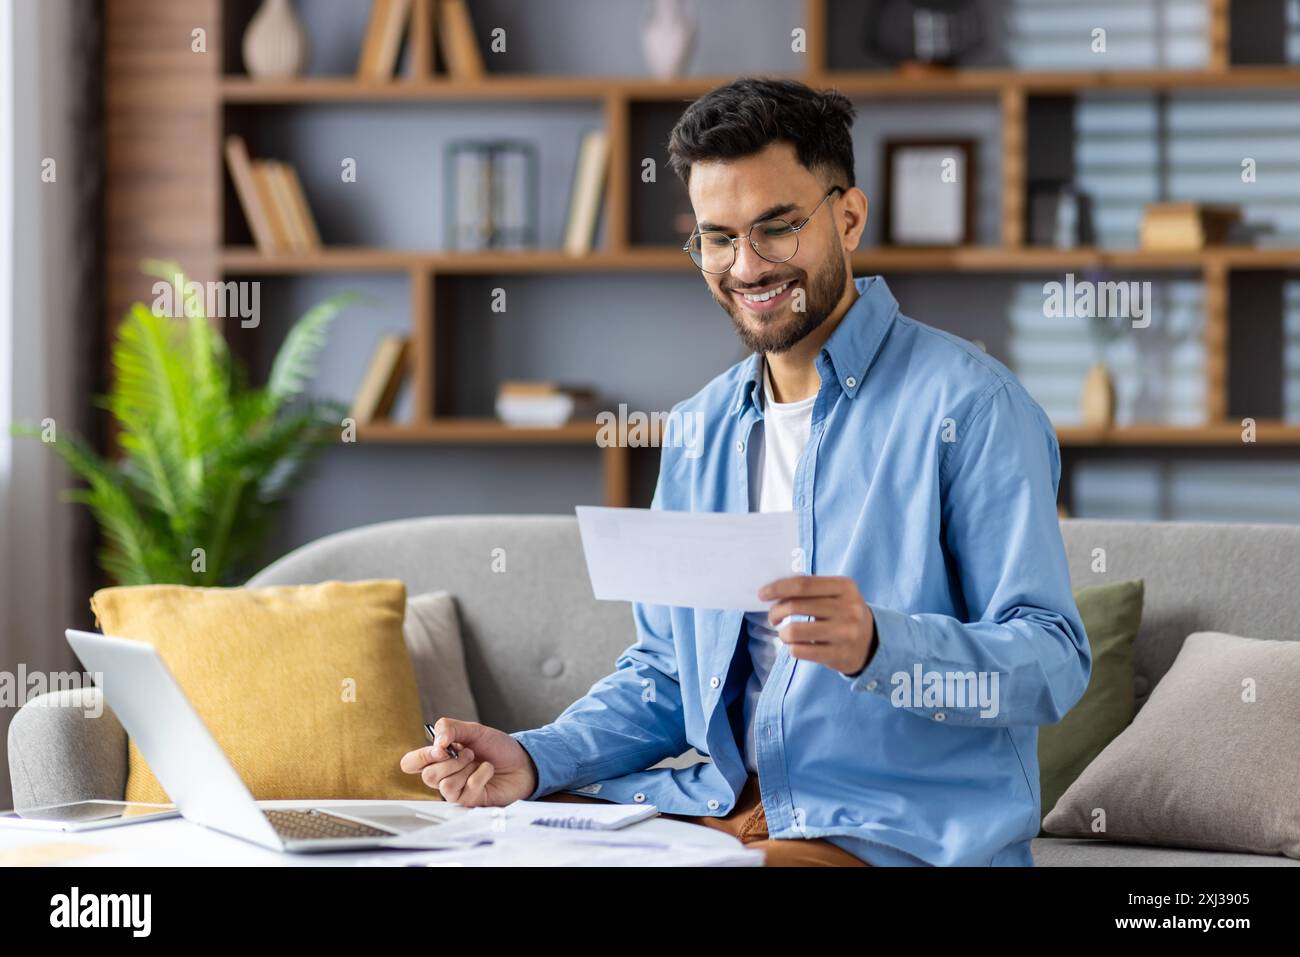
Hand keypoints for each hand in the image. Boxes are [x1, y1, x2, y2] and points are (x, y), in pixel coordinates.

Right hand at [399, 716, 537, 806]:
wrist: (523, 761)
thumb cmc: (498, 747)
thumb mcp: (474, 730)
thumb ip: (451, 728)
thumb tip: (436, 743)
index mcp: (439, 757)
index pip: (411, 763)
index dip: (420, 757)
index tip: (441, 748)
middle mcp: (444, 775)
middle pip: (427, 776)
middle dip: (450, 761)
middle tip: (469, 753)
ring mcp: (457, 790)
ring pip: (444, 786)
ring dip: (465, 768)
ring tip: (478, 762)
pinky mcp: (470, 802)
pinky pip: (465, 791)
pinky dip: (480, 775)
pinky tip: (488, 771)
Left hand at [758, 575, 876, 675]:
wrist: (872, 643)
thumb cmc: (842, 614)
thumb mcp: (836, 594)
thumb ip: (810, 588)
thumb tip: (773, 588)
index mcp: (845, 587)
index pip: (803, 584)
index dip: (778, 588)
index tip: (762, 594)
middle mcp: (848, 609)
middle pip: (795, 606)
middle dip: (775, 612)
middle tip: (772, 617)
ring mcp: (845, 633)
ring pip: (794, 631)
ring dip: (782, 633)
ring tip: (785, 634)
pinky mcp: (839, 655)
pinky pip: (800, 651)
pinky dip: (791, 648)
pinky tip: (797, 646)